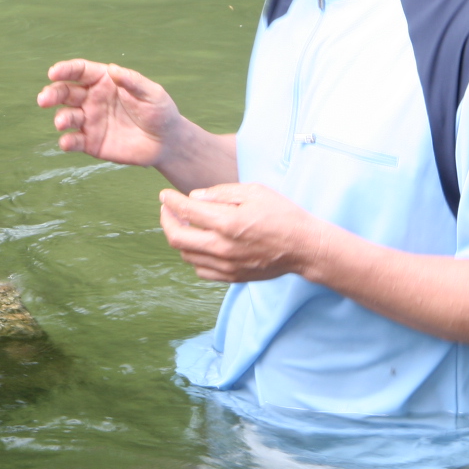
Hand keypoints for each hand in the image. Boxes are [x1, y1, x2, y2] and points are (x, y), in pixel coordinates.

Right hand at [37, 59, 182, 167]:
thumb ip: (132, 82)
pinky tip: (67, 143)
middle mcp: (92, 99)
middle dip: (52, 94)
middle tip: (44, 99)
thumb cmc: (159, 111)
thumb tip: (113, 70)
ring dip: (61, 118)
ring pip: (67, 116)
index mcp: (104, 81)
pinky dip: (67, 142)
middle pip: (65, 92)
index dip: (65, 70)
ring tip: (62, 122)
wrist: (166, 142)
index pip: (80, 71)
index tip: (53, 73)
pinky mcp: (91, 142)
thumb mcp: (152, 93)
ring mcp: (90, 121)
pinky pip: (74, 141)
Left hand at [159, 182, 333, 282]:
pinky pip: (200, 269)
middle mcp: (222, 247)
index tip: (165, 195)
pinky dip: (193, 255)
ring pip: (186, 255)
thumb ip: (221, 193)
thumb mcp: (254, 192)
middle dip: (166, 220)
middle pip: (177, 237)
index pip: (186, 211)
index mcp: (227, 222)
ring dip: (179, 238)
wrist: (303, 248)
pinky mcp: (231, 277)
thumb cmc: (282, 215)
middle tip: (167, 209)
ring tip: (185, 224)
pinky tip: (199, 243)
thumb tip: (194, 197)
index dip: (170, 201)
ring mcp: (226, 265)